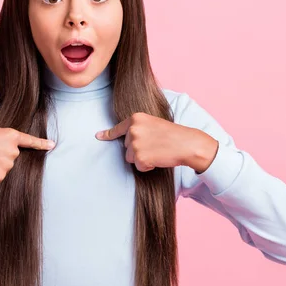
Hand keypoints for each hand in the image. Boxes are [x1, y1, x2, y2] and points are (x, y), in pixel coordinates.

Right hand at [0, 127, 54, 183]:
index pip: (30, 141)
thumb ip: (6, 143)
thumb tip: (10, 160)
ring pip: (4, 168)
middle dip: (1, 156)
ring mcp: (8, 164)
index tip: (52, 145)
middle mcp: (14, 150)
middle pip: (12, 158)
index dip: (42, 144)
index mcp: (12, 135)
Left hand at [95, 112, 217, 172]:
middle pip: (126, 146)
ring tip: (157, 151)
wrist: (187, 143)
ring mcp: (135, 143)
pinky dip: (148, 166)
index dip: (108, 134)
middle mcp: (133, 129)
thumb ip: (138, 128)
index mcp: (136, 118)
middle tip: (156, 144)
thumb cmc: (173, 134)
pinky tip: (158, 158)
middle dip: (139, 149)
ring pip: (131, 157)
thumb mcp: (153, 124)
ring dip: (142, 158)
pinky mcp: (139, 157)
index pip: (118, 128)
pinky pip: (139, 167)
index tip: (98, 136)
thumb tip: (126, 140)